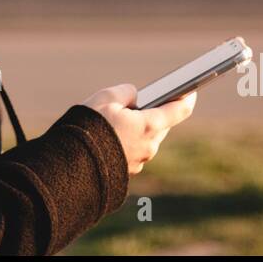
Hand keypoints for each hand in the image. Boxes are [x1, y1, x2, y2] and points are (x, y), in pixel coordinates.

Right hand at [80, 84, 196, 175]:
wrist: (70, 163)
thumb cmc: (90, 126)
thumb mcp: (106, 97)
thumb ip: (127, 93)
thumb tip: (134, 97)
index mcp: (149, 126)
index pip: (178, 110)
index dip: (187, 98)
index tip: (192, 90)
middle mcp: (149, 146)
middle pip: (162, 125)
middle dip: (156, 113)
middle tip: (148, 101)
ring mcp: (140, 161)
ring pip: (148, 139)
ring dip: (141, 128)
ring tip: (126, 116)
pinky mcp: (128, 171)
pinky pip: (135, 151)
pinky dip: (130, 141)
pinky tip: (116, 135)